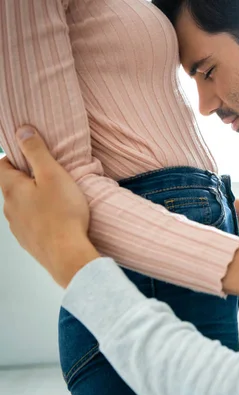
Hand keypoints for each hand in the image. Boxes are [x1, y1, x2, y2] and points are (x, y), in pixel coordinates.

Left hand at [0, 126, 98, 287]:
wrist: (68, 255)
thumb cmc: (63, 214)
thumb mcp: (53, 175)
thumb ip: (36, 151)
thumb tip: (22, 131)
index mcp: (11, 188)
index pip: (1, 165)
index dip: (12, 156)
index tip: (26, 152)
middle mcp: (9, 208)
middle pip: (12, 186)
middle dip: (27, 178)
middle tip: (49, 174)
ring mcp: (18, 227)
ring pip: (22, 206)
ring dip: (35, 200)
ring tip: (57, 198)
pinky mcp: (30, 241)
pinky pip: (32, 223)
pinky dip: (42, 217)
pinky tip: (58, 219)